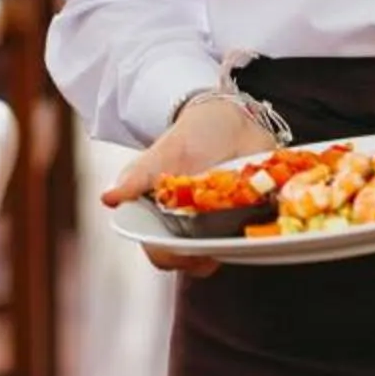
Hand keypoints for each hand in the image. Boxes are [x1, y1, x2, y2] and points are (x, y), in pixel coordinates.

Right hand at [101, 94, 267, 277]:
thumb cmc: (189, 137)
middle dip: (205, 258)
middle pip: (195, 258)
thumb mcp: (160, 153)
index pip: (163, 252)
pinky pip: (259, 235)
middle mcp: (195, 227)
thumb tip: (108, 199)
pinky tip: (266, 220)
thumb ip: (136, 177)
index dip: (173, 258)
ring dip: (235, 247)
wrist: (227, 117)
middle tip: (217, 248)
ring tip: (243, 233)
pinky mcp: (255, 215)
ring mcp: (225, 224)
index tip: (190, 255)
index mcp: (167, 217)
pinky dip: (263, 232)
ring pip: (227, 251)